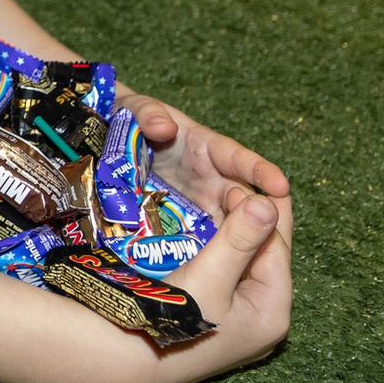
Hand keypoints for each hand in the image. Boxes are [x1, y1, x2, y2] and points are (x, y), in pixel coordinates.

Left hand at [113, 88, 292, 243]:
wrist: (103, 138)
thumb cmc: (128, 118)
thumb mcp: (135, 110)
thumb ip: (148, 113)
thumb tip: (166, 127)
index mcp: (205, 148)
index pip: (237, 159)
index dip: (259, 171)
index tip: (280, 185)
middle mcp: (206, 178)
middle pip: (236, 199)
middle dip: (249, 215)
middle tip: (259, 233)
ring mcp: (192, 203)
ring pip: (220, 225)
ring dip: (229, 240)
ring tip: (236, 260)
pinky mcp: (175, 223)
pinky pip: (193, 240)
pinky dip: (199, 254)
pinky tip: (202, 272)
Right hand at [151, 186, 292, 382]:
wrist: (127, 358)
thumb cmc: (172, 320)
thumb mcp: (209, 277)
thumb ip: (240, 239)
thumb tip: (268, 201)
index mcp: (273, 312)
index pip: (277, 248)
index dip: (259, 212)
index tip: (234, 184)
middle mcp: (263, 319)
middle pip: (264, 257)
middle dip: (249, 221)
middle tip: (223, 189)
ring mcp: (241, 321)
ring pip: (245, 265)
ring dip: (234, 234)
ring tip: (215, 204)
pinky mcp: (220, 319)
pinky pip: (229, 276)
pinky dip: (221, 252)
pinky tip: (206, 234)